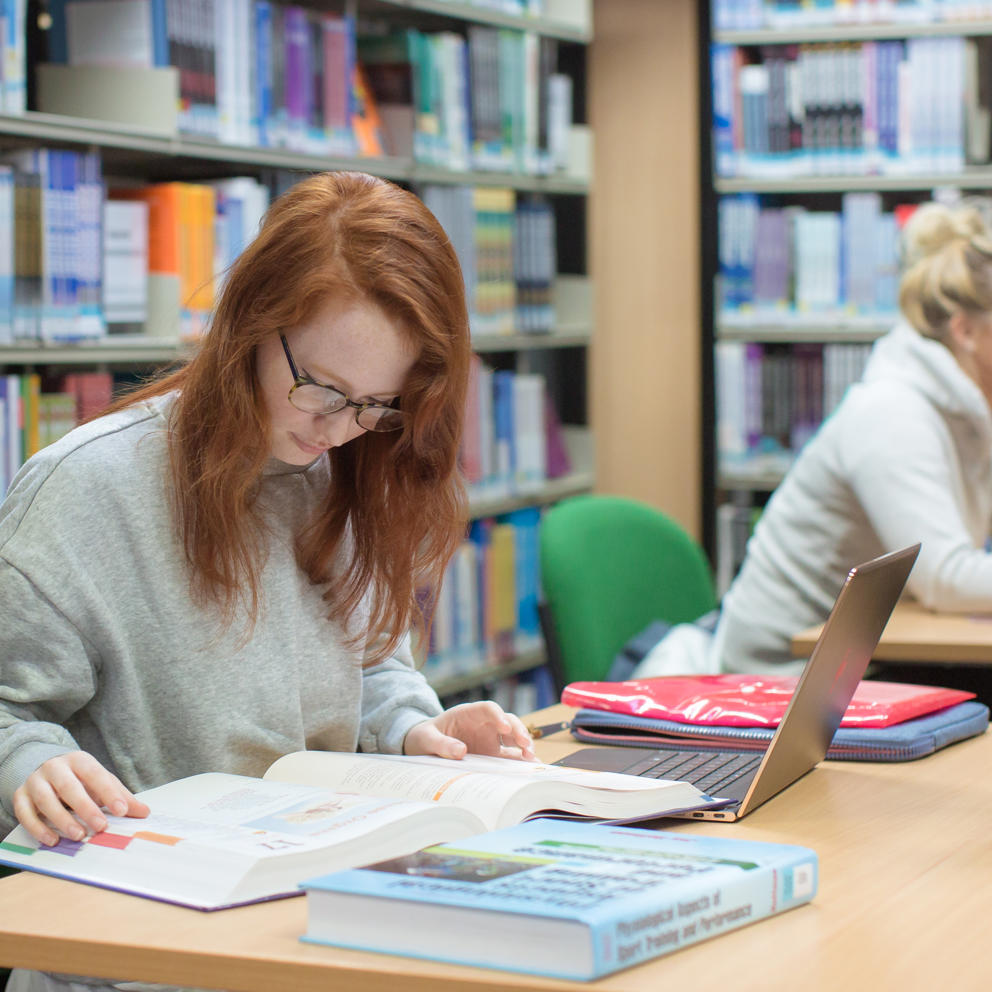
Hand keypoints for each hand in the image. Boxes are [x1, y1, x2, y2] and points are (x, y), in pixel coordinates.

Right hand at [12, 751, 149, 846]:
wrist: (44, 768)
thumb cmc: (79, 778)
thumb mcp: (100, 782)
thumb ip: (120, 796)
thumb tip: (144, 812)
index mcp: (79, 760)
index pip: (96, 775)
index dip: (109, 793)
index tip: (122, 810)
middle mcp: (55, 767)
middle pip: (70, 787)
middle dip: (86, 808)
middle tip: (101, 827)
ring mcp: (36, 781)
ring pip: (46, 800)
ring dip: (63, 819)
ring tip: (79, 835)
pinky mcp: (20, 796)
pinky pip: (25, 813)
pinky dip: (38, 828)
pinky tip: (53, 840)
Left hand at [403, 701, 536, 760]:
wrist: (424, 747)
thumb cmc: (425, 736)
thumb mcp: (426, 738)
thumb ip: (441, 744)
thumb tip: (460, 752)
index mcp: (468, 714)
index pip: (488, 708)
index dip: (498, 715)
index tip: (503, 727)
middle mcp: (483, 724)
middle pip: (507, 721)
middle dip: (518, 730)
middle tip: (525, 744)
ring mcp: (490, 739)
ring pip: (513, 737)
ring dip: (524, 745)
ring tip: (531, 758)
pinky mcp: (492, 754)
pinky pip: (510, 755)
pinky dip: (521, 760)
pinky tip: (530, 768)